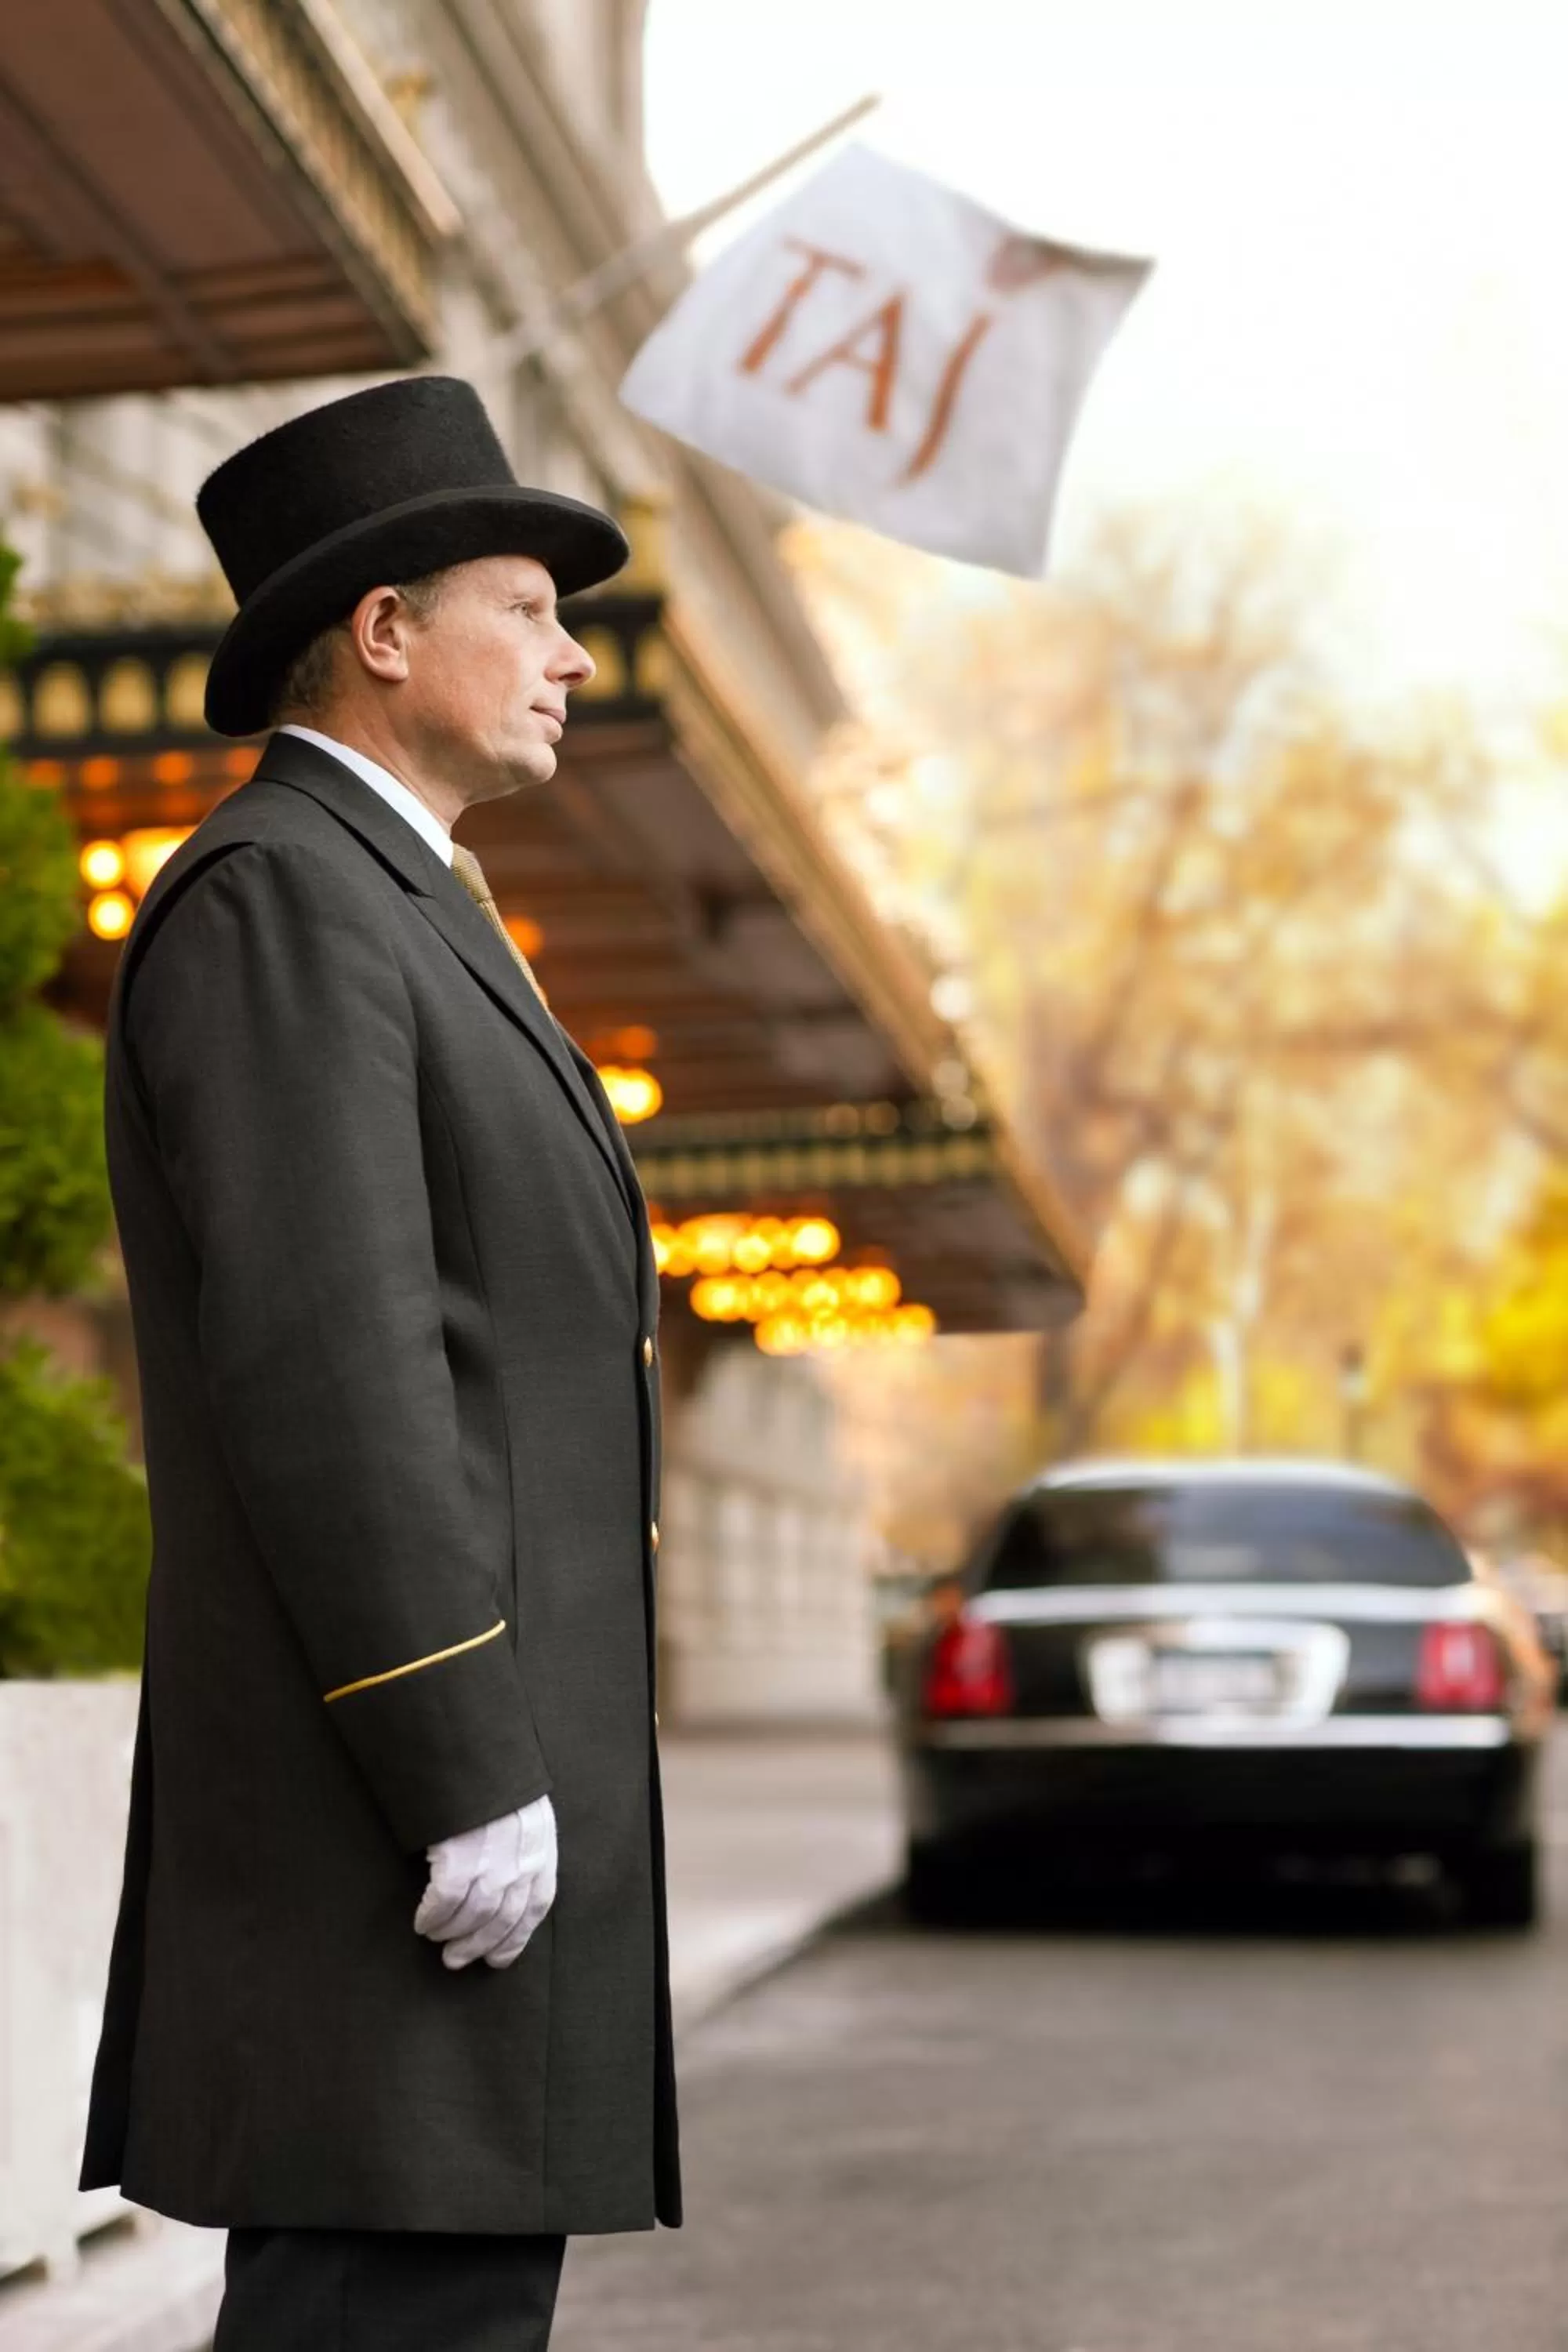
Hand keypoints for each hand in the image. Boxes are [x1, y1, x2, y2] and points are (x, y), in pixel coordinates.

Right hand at [413, 1794, 556, 1969]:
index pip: (536, 1905)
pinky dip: (433, 1917)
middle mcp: (521, 1860)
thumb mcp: (525, 1808)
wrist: (471, 1749)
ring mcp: (491, 1861)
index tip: (498, 1959)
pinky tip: (423, 1923)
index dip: (517, 1938)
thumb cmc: (494, 1777)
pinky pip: (445, 1903)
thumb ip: (523, 1843)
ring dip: (452, 1935)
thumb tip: (509, 1883)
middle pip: (502, 1918)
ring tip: (437, 1941)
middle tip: (456, 1960)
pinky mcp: (459, 1858)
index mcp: (542, 1846)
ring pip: (473, 1916)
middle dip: (478, 1945)